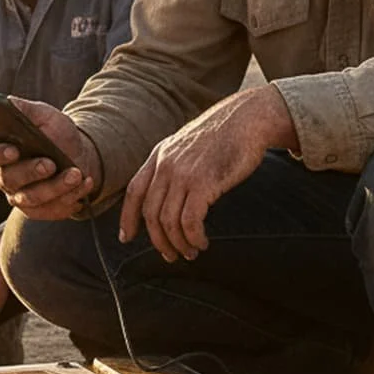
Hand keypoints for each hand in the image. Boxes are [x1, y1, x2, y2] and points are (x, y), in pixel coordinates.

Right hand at [0, 98, 98, 221]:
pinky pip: (49, 210)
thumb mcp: (43, 115)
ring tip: (76, 174)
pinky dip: (69, 198)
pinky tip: (84, 184)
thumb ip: (24, 109)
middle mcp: (3, 176)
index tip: (14, 150)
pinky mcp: (38, 211)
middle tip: (50, 164)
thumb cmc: (55, 133)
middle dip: (30, 172)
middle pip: (7, 179)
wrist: (79, 154)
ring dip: (56, 187)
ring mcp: (19, 196)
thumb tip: (7, 102)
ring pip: (31, 198)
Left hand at [120, 86, 296, 261]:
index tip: (125, 238)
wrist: (248, 118)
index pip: (134, 191)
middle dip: (159, 241)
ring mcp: (183, 173)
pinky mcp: (204, 182)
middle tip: (171, 256)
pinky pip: (190, 220)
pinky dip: (193, 237)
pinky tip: (202, 242)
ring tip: (191, 252)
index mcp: (159, 155)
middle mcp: (166, 164)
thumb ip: (173, 164)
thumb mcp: (187, 145)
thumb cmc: (223, 134)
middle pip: (150, 213)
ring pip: (168, 221)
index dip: (127, 217)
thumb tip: (167, 192)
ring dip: (178, 243)